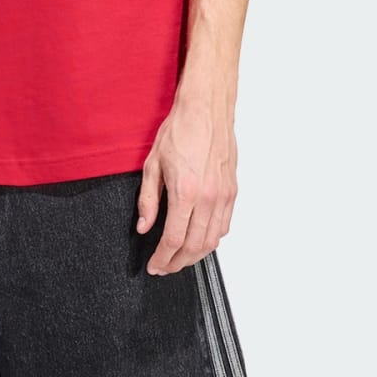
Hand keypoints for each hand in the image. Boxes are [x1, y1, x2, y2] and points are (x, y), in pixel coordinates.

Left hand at [136, 103, 237, 272]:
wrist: (206, 110)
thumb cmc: (180, 131)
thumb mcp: (152, 165)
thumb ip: (148, 200)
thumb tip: (144, 226)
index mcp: (186, 192)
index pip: (174, 240)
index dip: (163, 258)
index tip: (155, 265)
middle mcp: (208, 198)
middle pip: (195, 246)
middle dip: (178, 263)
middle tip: (165, 267)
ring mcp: (223, 195)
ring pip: (213, 240)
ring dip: (196, 255)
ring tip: (180, 259)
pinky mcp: (232, 191)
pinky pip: (224, 225)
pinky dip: (212, 239)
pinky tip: (200, 240)